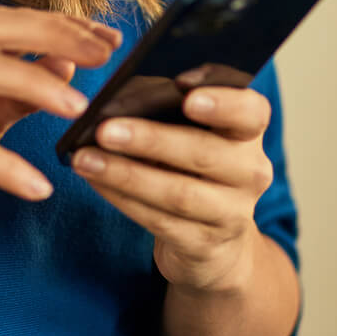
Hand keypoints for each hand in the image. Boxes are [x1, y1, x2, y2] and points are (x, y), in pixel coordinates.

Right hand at [0, 7, 122, 251]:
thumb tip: (65, 64)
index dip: (60, 23)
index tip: (109, 36)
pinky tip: (37, 188)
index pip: (9, 22)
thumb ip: (13, 96)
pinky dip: (3, 166)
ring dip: (35, 83)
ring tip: (78, 109)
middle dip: (55, 33)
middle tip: (105, 54)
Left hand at [70, 85, 274, 294]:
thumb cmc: (192, 168)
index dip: (222, 100)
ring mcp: (231, 213)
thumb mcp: (193, 134)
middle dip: (150, 139)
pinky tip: (95, 181)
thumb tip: (115, 98)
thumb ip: (166, 109)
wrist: (215, 244)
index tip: (184, 89)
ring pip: (178, 193)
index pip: (251, 111)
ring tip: (85, 159)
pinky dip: (122, 199)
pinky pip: (159, 221)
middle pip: (205, 152)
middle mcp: (249, 172)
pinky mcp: (204, 246)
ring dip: (125, 175)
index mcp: (248, 133)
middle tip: (105, 128)